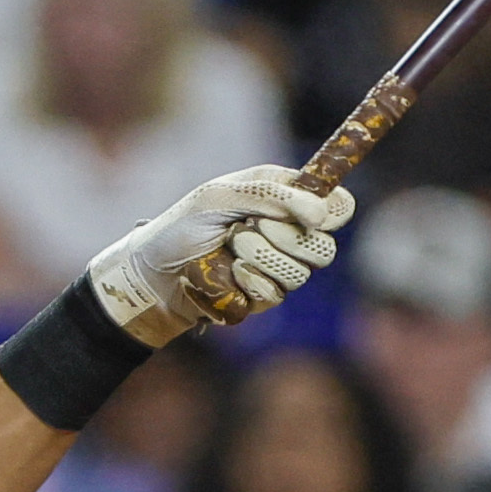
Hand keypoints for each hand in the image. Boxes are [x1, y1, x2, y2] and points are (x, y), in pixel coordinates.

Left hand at [89, 168, 351, 344]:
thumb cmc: (182, 227)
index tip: (311, 216)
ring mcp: (279, 267)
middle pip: (325, 245)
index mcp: (284, 198)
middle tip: (250, 228)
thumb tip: (320, 213)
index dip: (332, 212)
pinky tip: (229, 272)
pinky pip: (277, 292)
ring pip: (303, 271)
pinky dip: (250, 280)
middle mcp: (289, 233)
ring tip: (231, 246)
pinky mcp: (265, 296)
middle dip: (287, 236)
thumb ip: (271, 196)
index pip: (337, 206)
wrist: (153, 273)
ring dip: (263, 256)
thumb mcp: (221, 196)